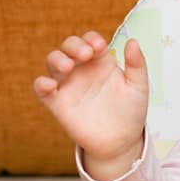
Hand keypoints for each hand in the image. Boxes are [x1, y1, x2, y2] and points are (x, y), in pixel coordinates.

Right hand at [34, 31, 148, 178]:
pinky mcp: (58, 103)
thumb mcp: (138, 86)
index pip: (90, 41)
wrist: (121, 141)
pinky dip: (41, 84)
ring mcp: (69, 85)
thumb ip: (137, 64)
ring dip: (57, 59)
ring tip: (67, 66)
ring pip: (53, 62)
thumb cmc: (130, 111)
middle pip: (69, 46)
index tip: (100, 47)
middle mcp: (82, 70)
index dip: (91, 39)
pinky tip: (49, 84)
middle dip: (74, 45)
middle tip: (86, 54)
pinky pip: (43, 90)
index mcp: (101, 62)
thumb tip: (133, 41)